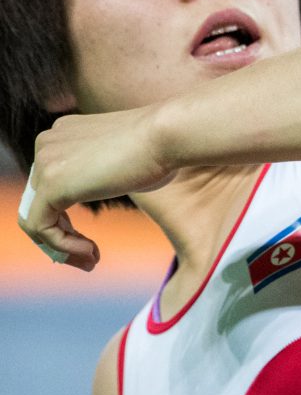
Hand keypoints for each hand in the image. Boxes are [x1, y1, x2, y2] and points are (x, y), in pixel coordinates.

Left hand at [18, 107, 172, 270]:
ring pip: (36, 219)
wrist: (170, 134)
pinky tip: (91, 252)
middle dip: (63, 236)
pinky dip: (63, 246)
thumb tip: (112, 184)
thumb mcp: (125, 160)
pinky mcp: (51, 183)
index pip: (50, 187)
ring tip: (91, 260)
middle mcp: (48, 143)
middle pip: (39, 204)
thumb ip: (105, 171)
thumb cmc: (163, 147)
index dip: (66, 220)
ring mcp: (46, 161)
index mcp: (64, 134)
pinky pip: (41, 227)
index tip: (91, 241)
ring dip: (62, 247)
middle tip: (90, 256)